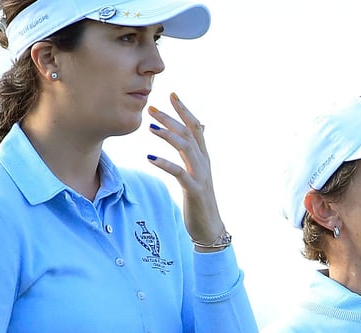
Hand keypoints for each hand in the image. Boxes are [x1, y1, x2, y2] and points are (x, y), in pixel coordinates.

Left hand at [147, 92, 225, 251]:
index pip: (196, 127)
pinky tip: (150, 157)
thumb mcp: (198, 174)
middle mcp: (204, 162)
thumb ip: (195, 154)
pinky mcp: (195, 190)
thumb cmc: (200, 201)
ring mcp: (201, 175)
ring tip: (150, 127)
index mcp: (204, 157)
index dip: (185, 110)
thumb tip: (199, 133)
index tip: (172, 94)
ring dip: (168, 136)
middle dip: (171, 118)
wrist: (210, 227)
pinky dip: (165, 163)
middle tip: (151, 107)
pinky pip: (179, 173)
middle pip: (189, 133)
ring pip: (186, 148)